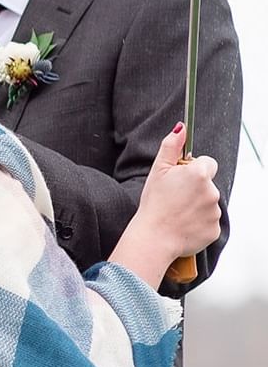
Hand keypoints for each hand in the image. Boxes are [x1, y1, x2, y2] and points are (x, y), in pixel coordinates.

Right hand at [133, 123, 220, 259]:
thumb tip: (181, 128)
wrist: (153, 238)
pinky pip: (209, 221)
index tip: (180, 180)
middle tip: (174, 198)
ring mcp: (215, 211)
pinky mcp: (215, 229)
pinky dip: (198, 223)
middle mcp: (212, 191)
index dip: (192, 170)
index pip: (207, 163)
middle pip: (208, 184)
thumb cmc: (153, 204)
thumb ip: (171, 146)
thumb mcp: (157, 171)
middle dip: (194, 189)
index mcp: (199, 174)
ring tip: (177, 213)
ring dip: (196, 206)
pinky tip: (183, 224)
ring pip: (208, 203)